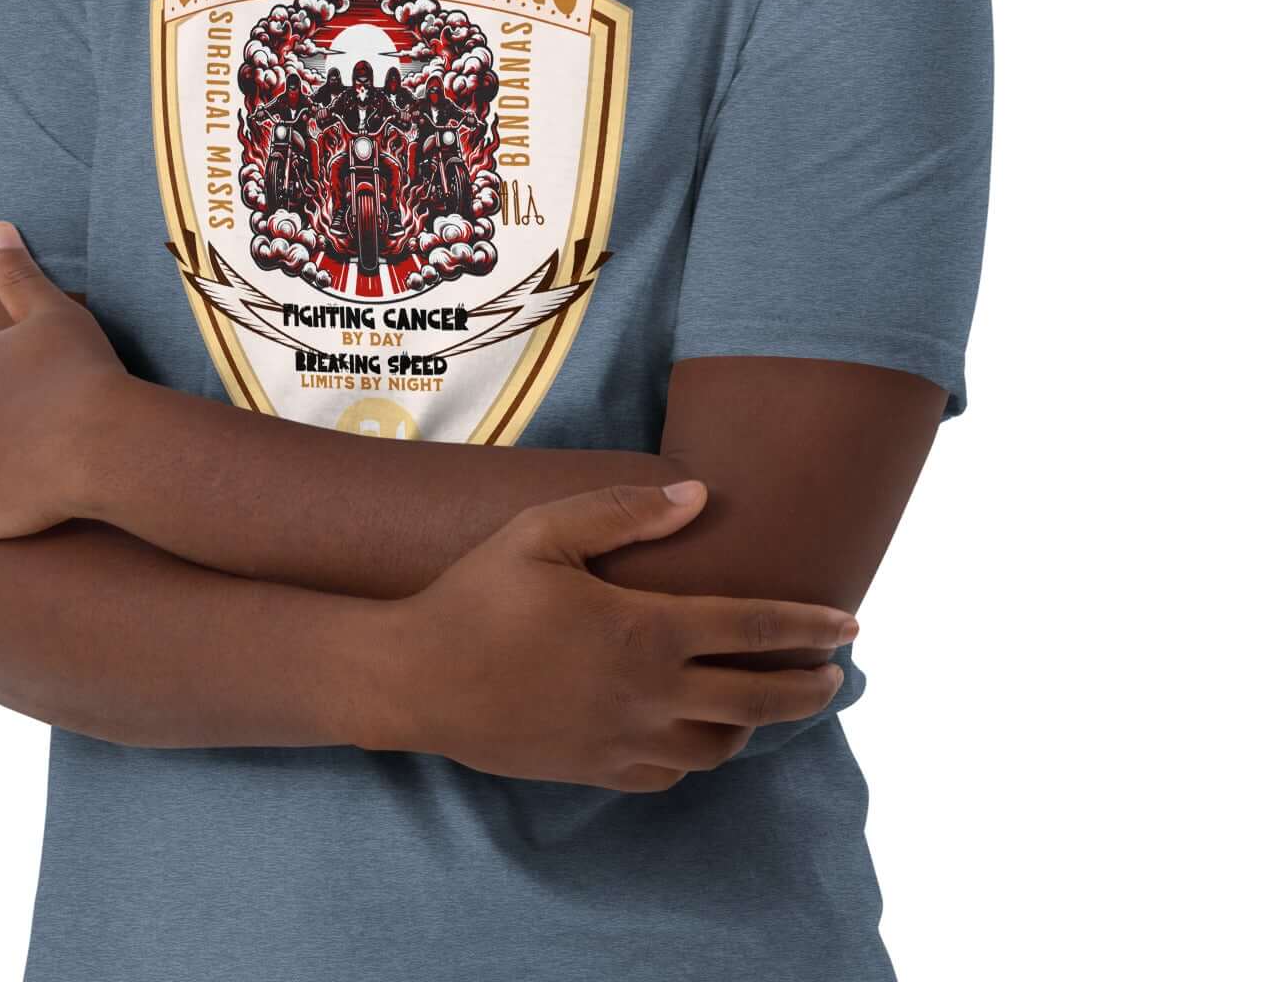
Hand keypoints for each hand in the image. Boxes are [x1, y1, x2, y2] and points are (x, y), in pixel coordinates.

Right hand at [375, 480, 855, 791]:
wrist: (417, 681)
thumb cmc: (477, 595)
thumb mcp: (542, 530)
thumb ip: (622, 509)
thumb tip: (697, 494)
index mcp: (644, 630)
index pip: (753, 628)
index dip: (809, 626)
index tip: (850, 625)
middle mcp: (648, 694)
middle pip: (758, 700)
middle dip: (808, 686)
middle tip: (836, 672)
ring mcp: (625, 741)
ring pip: (720, 746)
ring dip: (755, 722)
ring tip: (768, 697)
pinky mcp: (597, 770)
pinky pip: (672, 773)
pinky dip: (700, 754)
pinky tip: (698, 733)